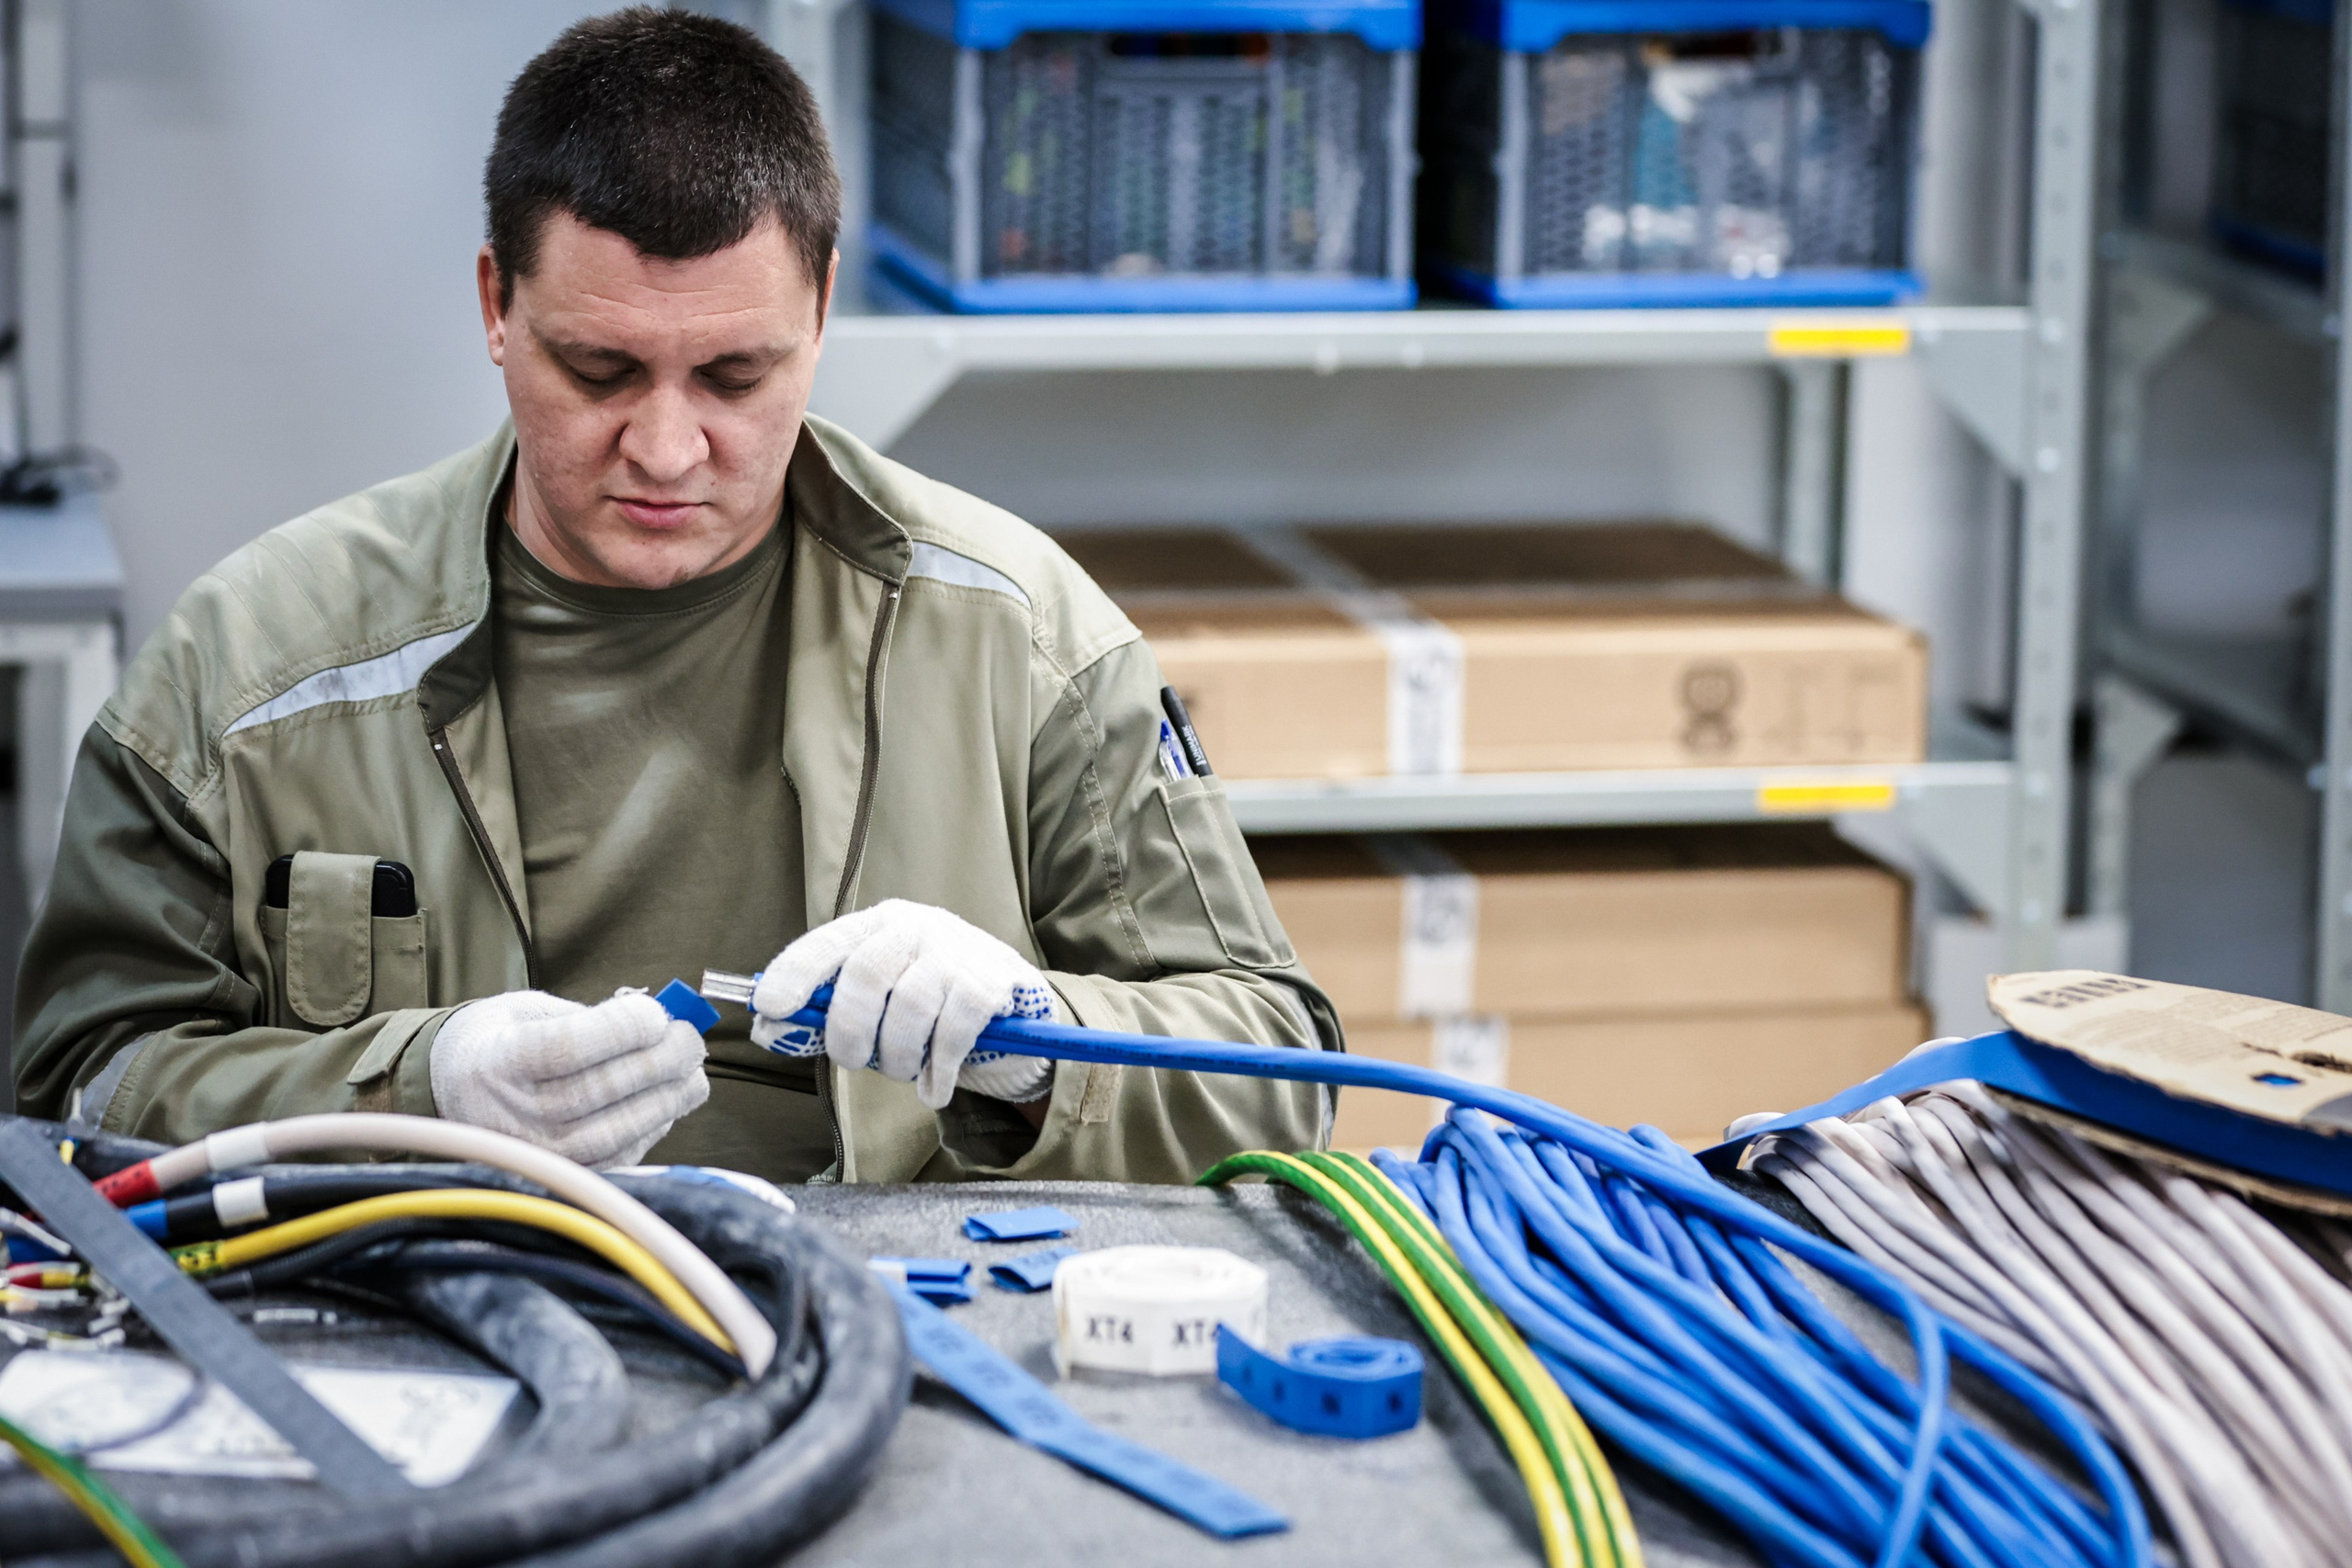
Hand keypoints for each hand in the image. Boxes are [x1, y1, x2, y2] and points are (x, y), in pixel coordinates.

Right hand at [429, 990, 708, 1167]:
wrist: (452, 1090)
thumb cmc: (503, 1040)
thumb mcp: (529, 1011)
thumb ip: (587, 1018)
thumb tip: (659, 1022)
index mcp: (497, 1061)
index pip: (567, 1048)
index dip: (622, 1029)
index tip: (657, 1013)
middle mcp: (509, 1115)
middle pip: (598, 1090)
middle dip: (660, 1061)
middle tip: (691, 1039)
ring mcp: (532, 1154)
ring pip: (613, 1132)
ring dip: (667, 1101)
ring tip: (692, 1074)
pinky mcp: (556, 1178)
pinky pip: (616, 1159)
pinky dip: (652, 1131)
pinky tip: (668, 1104)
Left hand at [751, 899, 1057, 1109]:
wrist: (1012, 1003)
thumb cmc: (928, 1002)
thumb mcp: (878, 1001)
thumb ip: (826, 1014)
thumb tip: (768, 1030)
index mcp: (877, 926)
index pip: (828, 942)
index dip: (794, 973)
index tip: (769, 1006)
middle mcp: (915, 927)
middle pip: (867, 974)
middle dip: (850, 1031)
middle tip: (853, 1061)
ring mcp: (957, 951)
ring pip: (910, 1007)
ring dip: (898, 1056)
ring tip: (902, 1073)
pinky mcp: (990, 982)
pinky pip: (953, 1032)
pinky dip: (937, 1070)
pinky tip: (934, 1087)